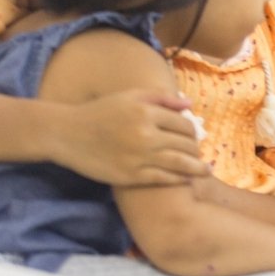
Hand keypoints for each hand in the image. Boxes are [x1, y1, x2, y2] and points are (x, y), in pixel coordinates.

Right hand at [51, 90, 208, 185]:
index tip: (195, 135)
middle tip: (200, 152)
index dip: (193, 130)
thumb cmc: (101, 111)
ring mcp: (138, 157)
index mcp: (147, 113)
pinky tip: (186, 179)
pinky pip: (161, 178)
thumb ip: (162, 98)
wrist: (68, 134)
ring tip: (206, 170)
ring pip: (178, 163)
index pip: (183, 124)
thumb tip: (189, 105)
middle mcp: (146, 135)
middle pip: (184, 144)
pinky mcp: (129, 176)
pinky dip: (178, 179)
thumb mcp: (132, 96)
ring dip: (196, 167)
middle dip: (196, 148)